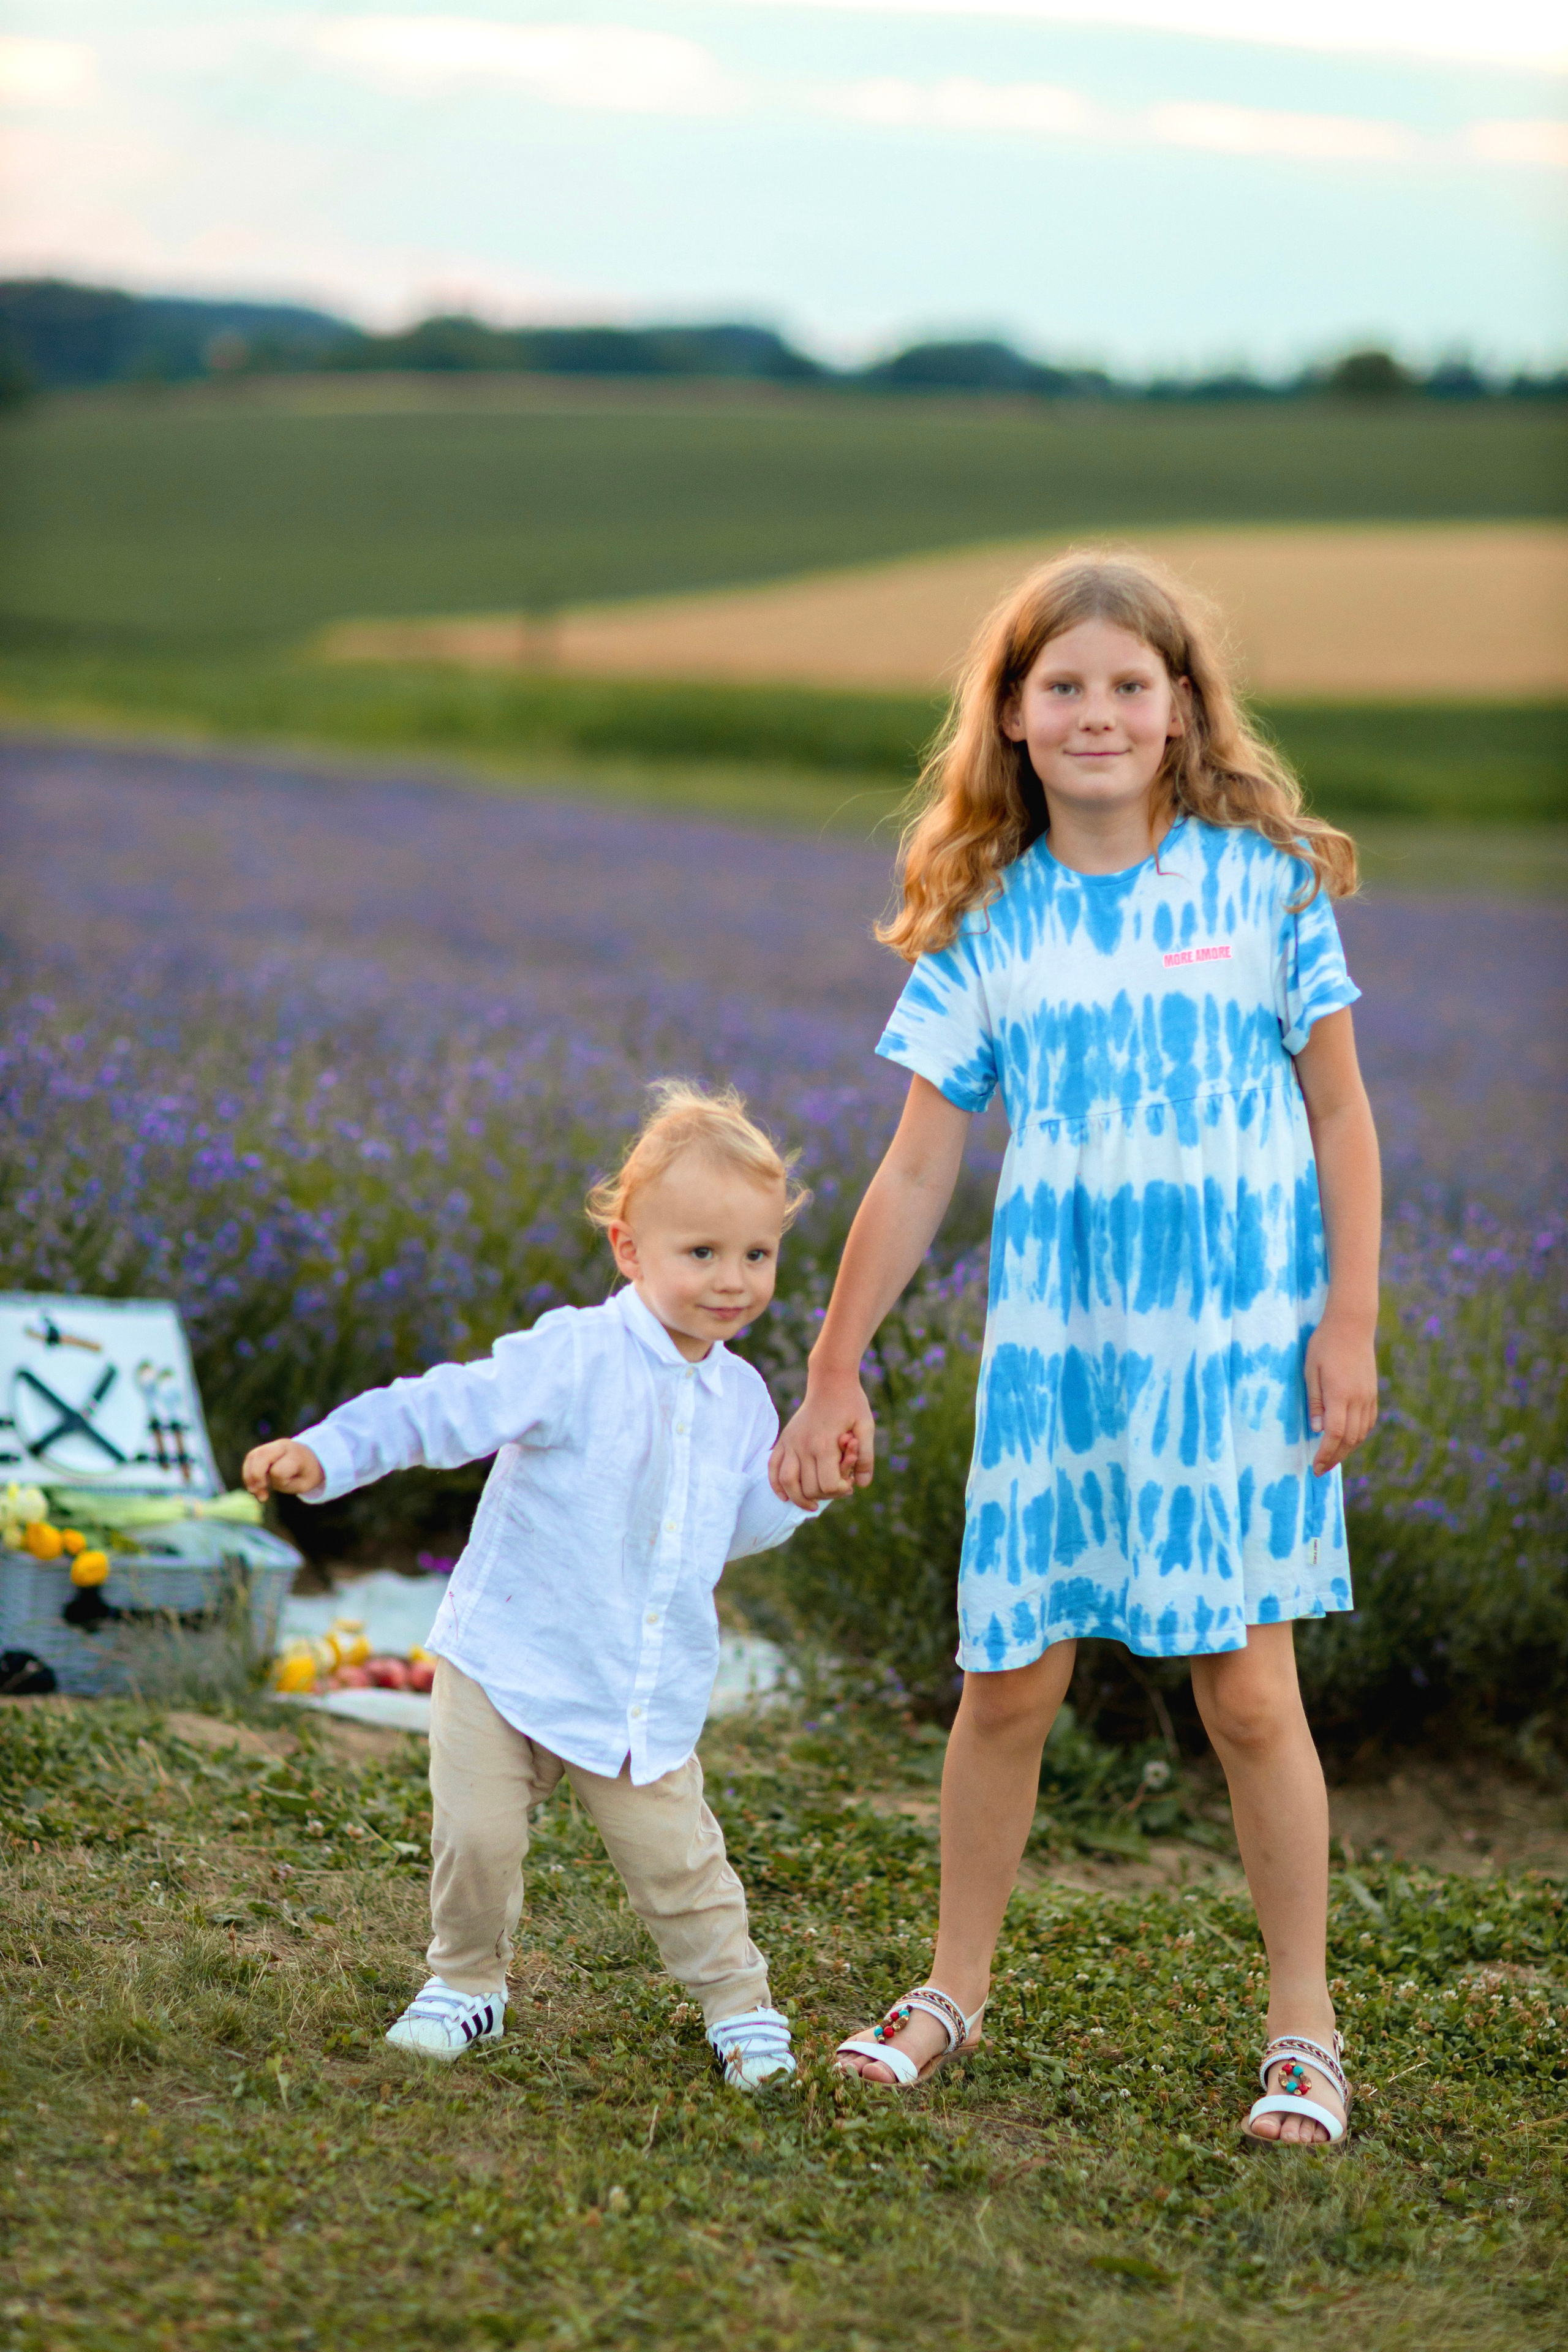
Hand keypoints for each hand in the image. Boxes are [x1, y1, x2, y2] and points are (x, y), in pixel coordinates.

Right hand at [242, 1439, 325, 1500]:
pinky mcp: (264, 1448)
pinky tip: (254, 1485)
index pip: (278, 1470)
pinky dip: (248, 1473)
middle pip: (261, 1456)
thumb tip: (258, 1484)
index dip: (278, 1482)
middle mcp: (283, 1446)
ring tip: (255, 1491)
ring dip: (249, 1476)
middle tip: (261, 1492)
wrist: (312, 1458)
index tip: (286, 1485)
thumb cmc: (307, 1474)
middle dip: (256, 1476)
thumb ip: (283, 1484)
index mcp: (296, 1455)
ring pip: (252, 1456)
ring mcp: (272, 1445)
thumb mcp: (303, 1484)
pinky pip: (250, 1457)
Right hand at [769, 1375, 873, 1505]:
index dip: (840, 1491)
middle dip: (825, 1495)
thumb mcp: (866, 1427)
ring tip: (811, 1505)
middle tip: (838, 1487)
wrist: (830, 1380)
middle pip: (808, 1488)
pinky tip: (784, 1496)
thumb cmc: (851, 1403)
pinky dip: (776, 1485)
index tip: (849, 1483)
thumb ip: (865, 1457)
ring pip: (787, 1482)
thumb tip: (861, 1485)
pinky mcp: (784, 1439)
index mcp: (824, 1445)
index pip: (827, 1485)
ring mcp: (791, 1442)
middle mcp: (803, 1446)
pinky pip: (772, 1467)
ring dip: (798, 1498)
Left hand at [1304, 1313, 1377, 1475]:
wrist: (1352, 1325)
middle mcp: (1358, 1399)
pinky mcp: (1373, 1392)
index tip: (1315, 1467)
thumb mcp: (1310, 1371)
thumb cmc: (1324, 1345)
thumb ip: (1315, 1402)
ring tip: (1332, 1458)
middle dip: (1335, 1457)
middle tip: (1321, 1469)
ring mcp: (1368, 1396)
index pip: (1335, 1434)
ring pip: (1361, 1433)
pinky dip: (1358, 1436)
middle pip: (1349, 1439)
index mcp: (1340, 1394)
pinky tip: (1347, 1440)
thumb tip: (1318, 1430)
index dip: (1325, 1454)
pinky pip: (1369, 1422)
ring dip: (1347, 1449)